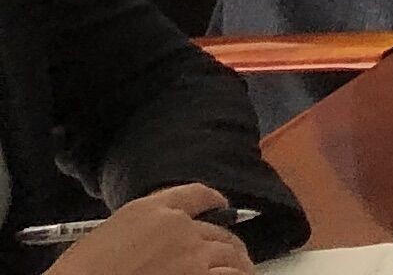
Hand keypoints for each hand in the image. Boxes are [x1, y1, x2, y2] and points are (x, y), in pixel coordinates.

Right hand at [49, 188, 247, 274]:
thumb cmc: (81, 271)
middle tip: (231, 254)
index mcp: (152, 211)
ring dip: (237, 263)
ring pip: (231, 254)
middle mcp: (180, 228)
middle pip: (219, 230)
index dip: (214, 201)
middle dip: (226, 242)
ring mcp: (193, 257)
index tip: (222, 206)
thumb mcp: (109, 235)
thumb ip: (142, 230)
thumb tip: (157, 241)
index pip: (196, 196)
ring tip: (240, 270)